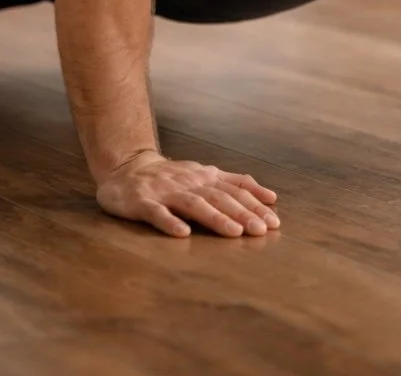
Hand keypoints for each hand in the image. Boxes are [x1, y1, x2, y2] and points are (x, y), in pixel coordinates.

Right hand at [96, 151, 281, 236]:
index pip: (235, 191)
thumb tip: (272, 197)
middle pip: (219, 198)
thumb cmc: (171, 177)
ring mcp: (165, 193)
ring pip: (194, 204)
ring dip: (215, 218)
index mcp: (205, 178)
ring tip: (233, 232)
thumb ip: (236, 183)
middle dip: (242, 213)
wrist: (126, 167)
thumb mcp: (205, 175)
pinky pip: (156, 213)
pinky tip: (182, 233)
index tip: (274, 222)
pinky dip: (170, 222)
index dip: (255, 206)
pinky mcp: (142, 203)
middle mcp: (189, 183)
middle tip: (261, 230)